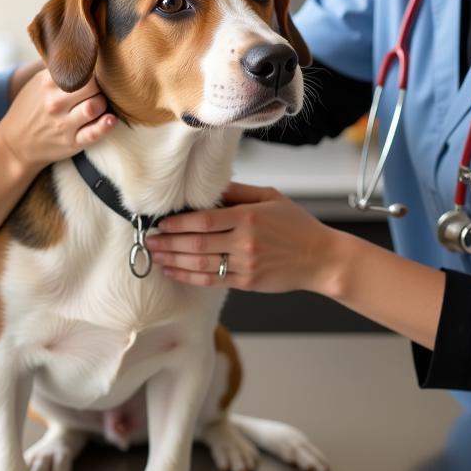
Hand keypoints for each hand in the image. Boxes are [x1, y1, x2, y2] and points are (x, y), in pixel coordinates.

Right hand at [0, 67, 114, 172]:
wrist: (14, 144)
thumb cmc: (31, 108)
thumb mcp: (37, 84)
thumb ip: (58, 69)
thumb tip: (82, 48)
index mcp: (47, 83)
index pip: (79, 68)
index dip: (93, 68)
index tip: (98, 69)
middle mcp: (55, 102)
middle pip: (92, 86)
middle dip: (101, 86)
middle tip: (100, 89)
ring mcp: (63, 123)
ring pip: (94, 107)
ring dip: (103, 103)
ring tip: (100, 103)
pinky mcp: (71, 142)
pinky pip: (93, 133)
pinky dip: (105, 126)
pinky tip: (111, 120)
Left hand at [144, 182, 338, 293]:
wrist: (321, 258)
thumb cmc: (297, 226)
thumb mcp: (271, 197)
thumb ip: (238, 192)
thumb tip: (210, 188)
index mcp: (249, 217)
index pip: (204, 220)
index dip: (178, 223)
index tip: (162, 222)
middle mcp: (244, 242)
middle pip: (196, 243)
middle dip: (168, 242)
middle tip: (150, 240)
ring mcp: (245, 265)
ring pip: (199, 264)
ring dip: (173, 260)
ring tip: (155, 255)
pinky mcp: (246, 282)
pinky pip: (211, 280)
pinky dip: (188, 276)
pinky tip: (173, 271)